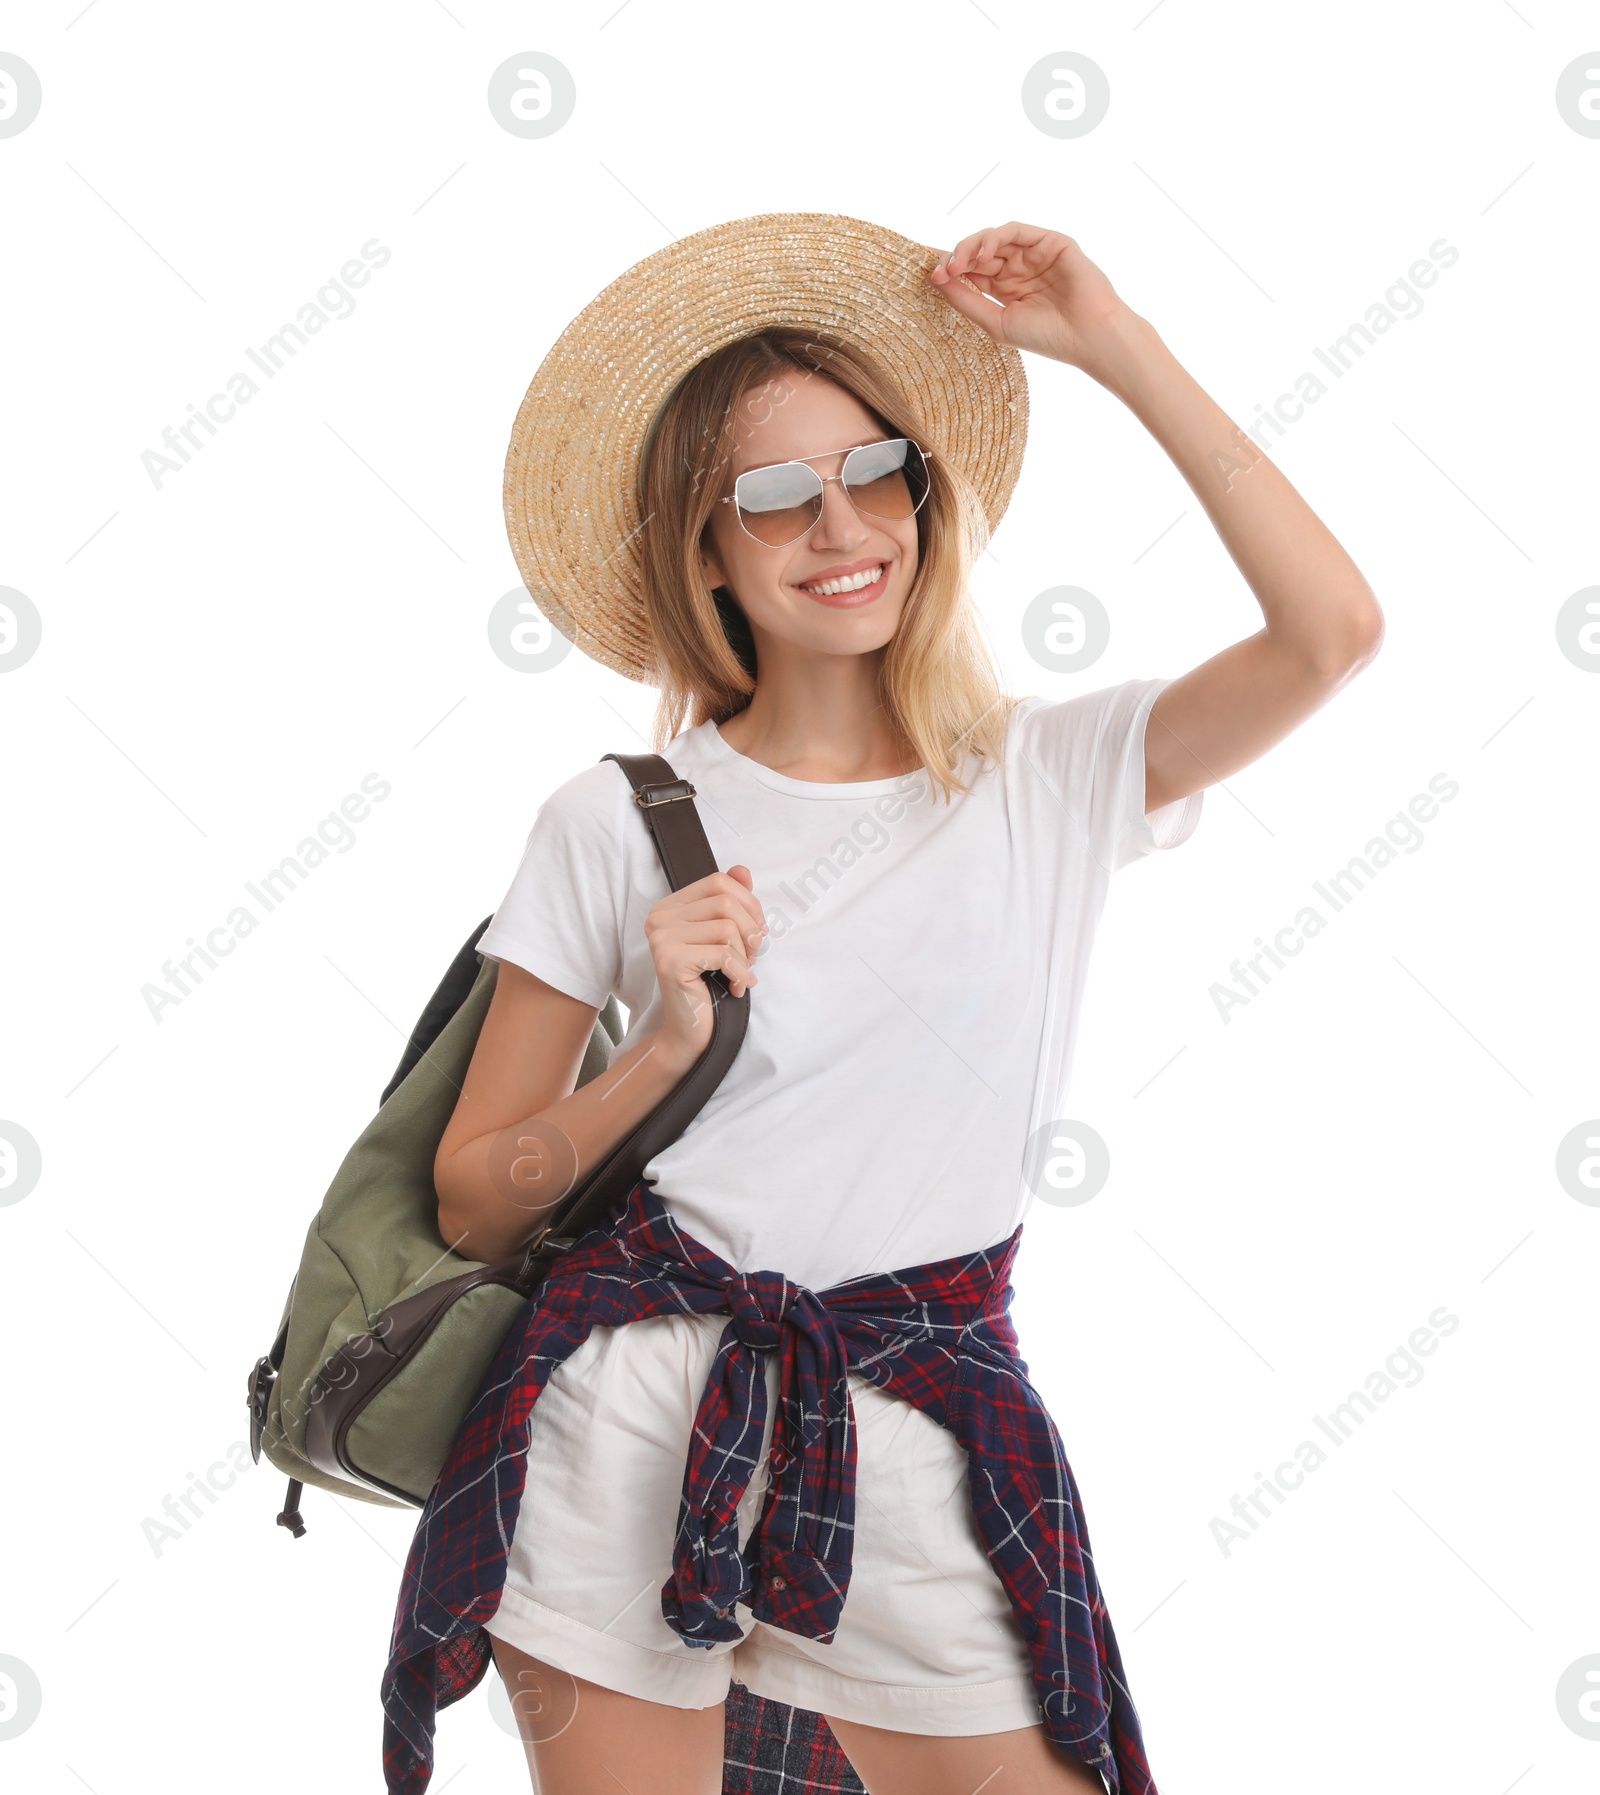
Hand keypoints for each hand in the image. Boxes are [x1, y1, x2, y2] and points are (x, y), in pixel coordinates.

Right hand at [644, 866, 765, 1065]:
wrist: (691, 1030)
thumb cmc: (710, 983)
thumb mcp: (724, 937)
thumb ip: (732, 902)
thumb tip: (743, 870)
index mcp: (670, 906)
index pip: (718, 881)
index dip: (748, 902)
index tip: (757, 930)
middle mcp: (659, 918)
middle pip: (726, 902)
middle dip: (751, 931)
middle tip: (753, 957)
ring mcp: (661, 938)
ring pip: (728, 928)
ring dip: (746, 957)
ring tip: (742, 974)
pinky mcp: (669, 961)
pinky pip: (724, 954)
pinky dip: (741, 973)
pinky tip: (738, 987)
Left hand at [928, 222, 1132, 375]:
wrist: (1088, 336)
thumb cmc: (1047, 337)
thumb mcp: (997, 322)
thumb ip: (967, 301)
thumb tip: (936, 281)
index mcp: (1005, 289)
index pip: (970, 271)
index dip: (947, 268)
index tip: (924, 272)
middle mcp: (1017, 269)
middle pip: (977, 253)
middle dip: (954, 258)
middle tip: (939, 271)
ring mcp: (1033, 254)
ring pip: (993, 238)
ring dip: (971, 247)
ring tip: (957, 264)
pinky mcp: (1050, 242)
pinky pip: (1016, 231)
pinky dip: (994, 237)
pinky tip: (982, 253)